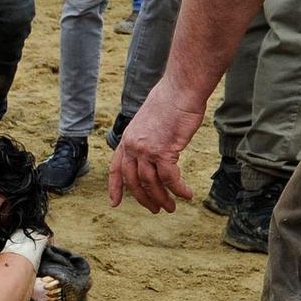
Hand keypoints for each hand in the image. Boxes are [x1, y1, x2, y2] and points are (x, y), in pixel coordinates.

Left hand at [106, 79, 205, 212]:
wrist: (179, 91)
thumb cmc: (170, 102)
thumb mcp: (149, 120)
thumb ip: (147, 137)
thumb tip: (154, 148)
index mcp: (127, 139)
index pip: (116, 168)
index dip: (115, 187)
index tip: (114, 203)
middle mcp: (132, 146)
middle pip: (133, 181)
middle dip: (144, 199)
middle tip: (155, 209)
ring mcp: (146, 150)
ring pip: (151, 183)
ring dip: (162, 198)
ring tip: (171, 207)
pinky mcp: (164, 151)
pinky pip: (170, 178)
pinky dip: (178, 189)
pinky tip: (187, 194)